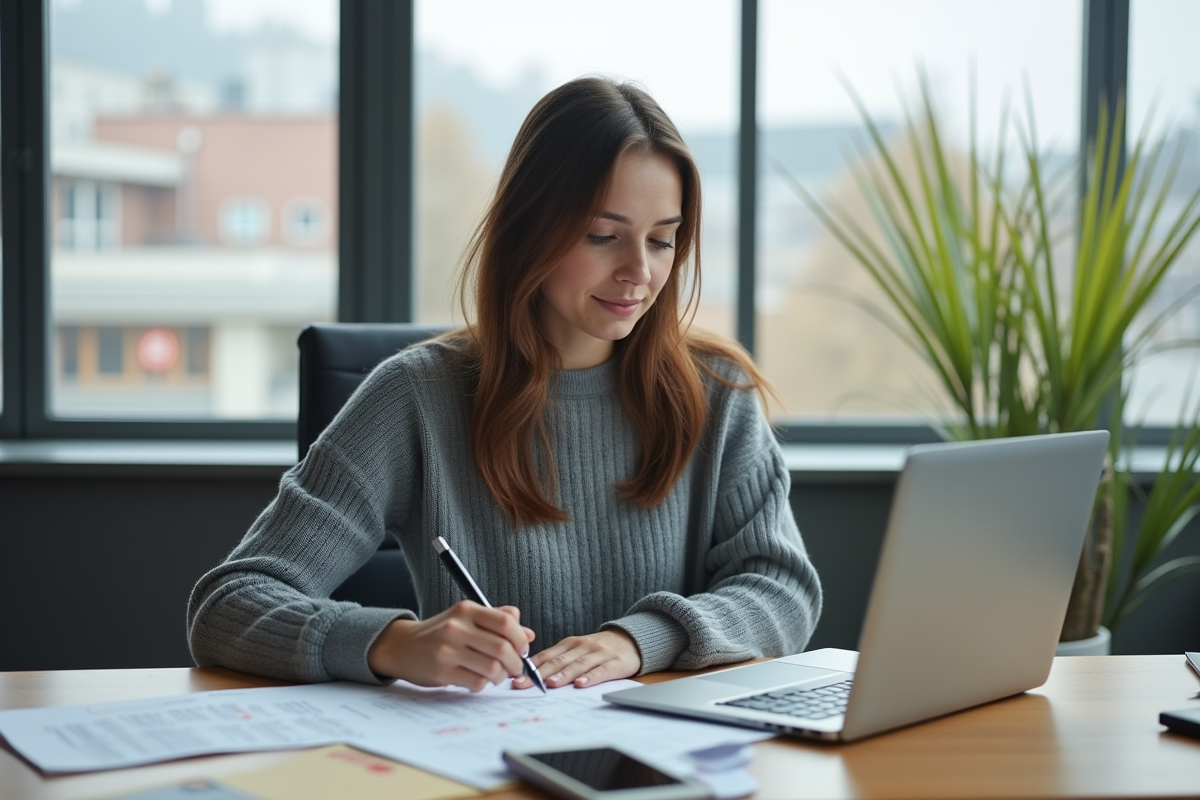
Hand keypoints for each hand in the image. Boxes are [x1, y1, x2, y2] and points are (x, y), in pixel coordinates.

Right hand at [368, 602, 534, 691]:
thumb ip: (497, 621)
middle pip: (502, 647)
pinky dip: (483, 685)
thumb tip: (528, 634)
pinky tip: (478, 680)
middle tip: (515, 668)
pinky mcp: (441, 671)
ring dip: (501, 676)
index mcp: (466, 609)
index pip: (505, 622)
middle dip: (515, 662)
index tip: (522, 649)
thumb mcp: (466, 618)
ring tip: (497, 675)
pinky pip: (476, 682)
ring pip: (492, 668)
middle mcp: (457, 627)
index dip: (520, 638)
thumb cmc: (440, 633)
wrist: (402, 646)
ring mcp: (447, 649)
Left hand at [512, 629, 640, 689]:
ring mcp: (599, 653)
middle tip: (524, 685)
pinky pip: (601, 671)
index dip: (530, 668)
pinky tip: (581, 684)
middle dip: (539, 674)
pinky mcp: (615, 663)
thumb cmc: (598, 649)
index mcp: (569, 643)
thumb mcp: (577, 650)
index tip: (515, 679)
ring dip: (563, 674)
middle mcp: (582, 646)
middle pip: (558, 660)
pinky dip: (590, 677)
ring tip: (550, 684)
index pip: (546, 655)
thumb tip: (530, 676)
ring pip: (578, 664)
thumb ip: (558, 660)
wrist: (632, 640)